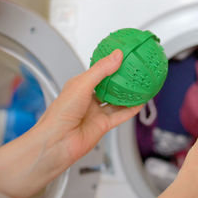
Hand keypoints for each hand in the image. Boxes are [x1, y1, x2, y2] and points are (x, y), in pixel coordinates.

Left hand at [0, 49, 142, 197]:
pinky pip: (121, 115)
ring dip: (128, 95)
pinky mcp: (103, 125)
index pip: (97, 72)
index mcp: (79, 87)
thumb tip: (116, 56)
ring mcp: (96, 113)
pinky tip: (139, 103)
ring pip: (117, 102)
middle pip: (109, 87)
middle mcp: (88, 100)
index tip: (122, 56)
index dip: (110, 64)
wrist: (58, 142)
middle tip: (134, 71)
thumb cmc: (59, 114)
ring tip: (140, 86)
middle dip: (121, 80)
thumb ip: (101, 70)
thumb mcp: (82, 84)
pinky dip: (131, 109)